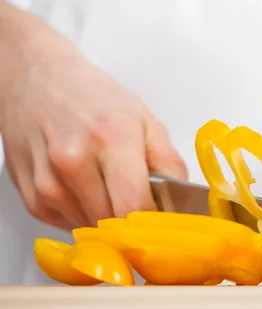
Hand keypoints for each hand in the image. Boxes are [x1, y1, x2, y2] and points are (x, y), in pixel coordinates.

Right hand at [0, 29, 186, 229]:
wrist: (38, 80)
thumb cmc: (94, 98)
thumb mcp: (145, 120)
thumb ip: (169, 163)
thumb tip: (182, 203)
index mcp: (112, 139)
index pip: (135, 207)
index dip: (153, 221)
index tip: (163, 220)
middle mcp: (74, 161)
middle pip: (113, 223)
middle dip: (132, 221)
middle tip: (138, 200)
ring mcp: (48, 181)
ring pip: (91, 228)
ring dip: (106, 218)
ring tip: (107, 185)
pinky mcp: (32, 196)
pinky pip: (68, 225)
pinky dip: (83, 215)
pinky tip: (84, 188)